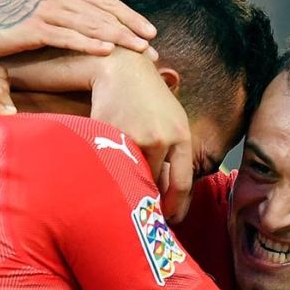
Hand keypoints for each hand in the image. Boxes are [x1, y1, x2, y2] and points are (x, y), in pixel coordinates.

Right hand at [0, 0, 156, 60]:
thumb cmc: (5, 17)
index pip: (104, 3)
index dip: (130, 17)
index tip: (151, 33)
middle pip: (102, 13)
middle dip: (130, 30)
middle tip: (153, 49)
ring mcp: (44, 9)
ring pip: (89, 24)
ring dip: (117, 38)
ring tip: (138, 52)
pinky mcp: (31, 27)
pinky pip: (65, 36)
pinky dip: (87, 43)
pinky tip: (106, 51)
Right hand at [89, 49, 194, 221]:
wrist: (122, 69)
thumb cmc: (149, 97)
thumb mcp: (173, 121)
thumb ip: (174, 154)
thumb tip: (168, 192)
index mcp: (181, 135)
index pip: (183, 183)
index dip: (176, 207)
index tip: (170, 220)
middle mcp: (161, 138)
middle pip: (154, 183)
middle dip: (148, 195)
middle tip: (142, 208)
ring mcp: (134, 136)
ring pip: (131, 174)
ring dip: (128, 179)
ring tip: (121, 181)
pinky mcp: (110, 133)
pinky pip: (110, 162)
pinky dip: (109, 167)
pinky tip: (106, 162)